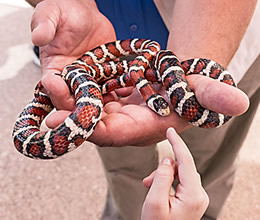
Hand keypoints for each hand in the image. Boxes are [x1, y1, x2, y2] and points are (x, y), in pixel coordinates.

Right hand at [31, 0, 115, 109]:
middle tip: (90, 104)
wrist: (84, 14)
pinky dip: (118, 90)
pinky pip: (112, 86)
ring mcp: (90, 79)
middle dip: (81, 104)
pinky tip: (125, 89)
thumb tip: (38, 36)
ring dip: (102, 101)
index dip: (56, 90)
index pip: (52, 86)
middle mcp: (71, 78)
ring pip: (96, 96)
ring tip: (111, 99)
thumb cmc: (63, 13)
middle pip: (74, 98)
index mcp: (53, 68)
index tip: (60, 87)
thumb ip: (44, 26)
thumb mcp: (51, 14)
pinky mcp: (104, 76)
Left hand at [46, 73, 248, 146]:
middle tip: (51, 92)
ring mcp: (116, 112)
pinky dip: (77, 90)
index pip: (116, 134)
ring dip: (69, 98)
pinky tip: (64, 78)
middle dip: (72, 111)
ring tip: (51, 81)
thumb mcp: (201, 91)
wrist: (178, 84)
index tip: (70, 117)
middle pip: (94, 122)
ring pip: (88, 109)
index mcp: (143, 128)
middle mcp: (126, 124)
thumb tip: (239, 103)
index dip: (94, 128)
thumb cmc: (189, 90)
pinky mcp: (111, 100)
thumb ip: (214, 98)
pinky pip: (90, 97)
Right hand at [141, 128, 208, 219]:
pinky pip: (181, 180)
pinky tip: (158, 190)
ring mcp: (197, 197)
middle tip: (147, 181)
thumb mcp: (155, 201)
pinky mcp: (193, 198)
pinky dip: (168, 181)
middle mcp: (200, 194)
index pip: (186, 161)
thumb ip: (162, 176)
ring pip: (180, 173)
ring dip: (164, 176)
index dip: (177, 144)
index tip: (170, 130)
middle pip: (181, 168)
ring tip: (150, 186)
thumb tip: (169, 158)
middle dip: (164, 169)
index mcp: (194, 196)